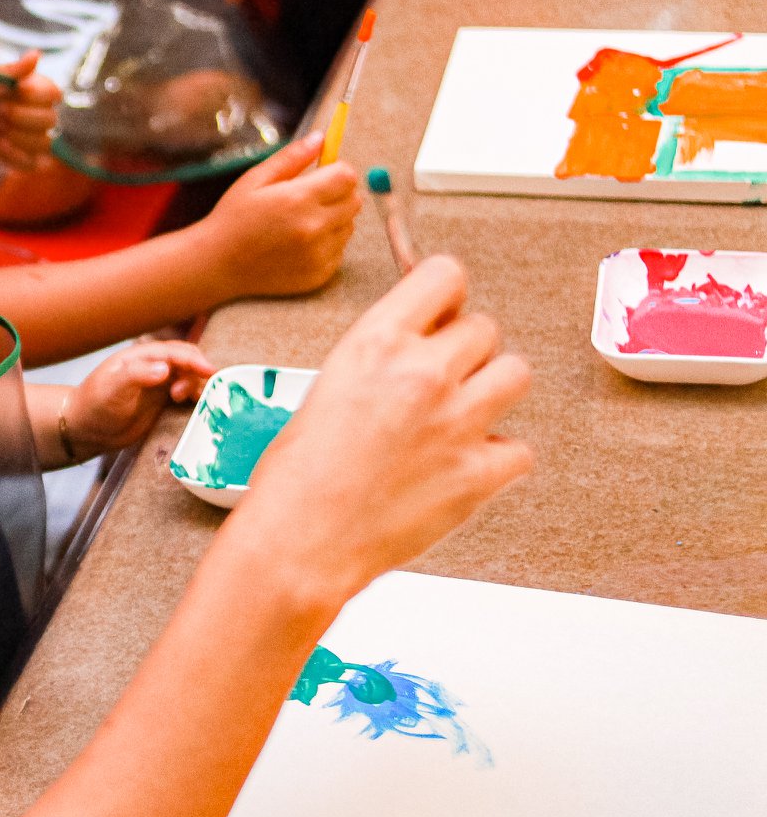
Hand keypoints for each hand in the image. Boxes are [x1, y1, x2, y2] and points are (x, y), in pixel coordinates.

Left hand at [0, 51, 60, 171]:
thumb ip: (11, 71)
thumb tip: (37, 55)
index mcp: (27, 89)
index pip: (54, 95)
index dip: (38, 95)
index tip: (17, 90)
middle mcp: (30, 114)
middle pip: (51, 121)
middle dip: (24, 116)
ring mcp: (21, 138)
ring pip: (44, 143)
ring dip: (20, 136)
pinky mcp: (11, 158)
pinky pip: (30, 163)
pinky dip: (17, 155)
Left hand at [63, 341, 216, 457]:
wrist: (84, 429)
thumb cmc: (93, 405)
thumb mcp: (112, 389)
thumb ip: (137, 375)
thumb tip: (165, 368)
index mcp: (140, 357)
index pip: (174, 352)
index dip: (194, 360)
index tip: (209, 372)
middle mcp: (152, 367)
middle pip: (187, 362)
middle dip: (198, 372)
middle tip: (194, 393)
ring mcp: (158, 384)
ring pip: (189, 378)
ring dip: (196, 386)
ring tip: (183, 400)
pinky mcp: (161, 401)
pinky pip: (186, 396)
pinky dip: (195, 398)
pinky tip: (195, 407)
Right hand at [201, 130, 360, 301]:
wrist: (217, 264)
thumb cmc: (233, 218)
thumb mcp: (255, 180)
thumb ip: (291, 157)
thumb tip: (321, 138)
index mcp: (299, 199)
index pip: (347, 177)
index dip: (337, 171)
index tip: (321, 174)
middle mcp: (314, 228)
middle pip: (354, 201)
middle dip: (338, 193)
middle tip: (309, 197)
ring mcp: (319, 254)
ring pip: (349, 226)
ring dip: (334, 219)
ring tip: (302, 222)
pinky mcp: (320, 274)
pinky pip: (340, 250)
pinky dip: (327, 243)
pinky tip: (300, 243)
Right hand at [235, 256, 532, 602]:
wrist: (299, 540)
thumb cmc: (297, 472)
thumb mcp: (329, 384)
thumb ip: (382, 357)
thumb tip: (424, 342)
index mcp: (376, 342)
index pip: (445, 276)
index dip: (446, 296)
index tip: (441, 314)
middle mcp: (423, 373)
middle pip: (485, 328)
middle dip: (466, 351)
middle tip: (440, 382)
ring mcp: (457, 423)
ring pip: (516, 374)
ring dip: (492, 391)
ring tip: (459, 418)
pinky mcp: (478, 474)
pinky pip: (519, 449)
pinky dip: (498, 459)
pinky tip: (462, 467)